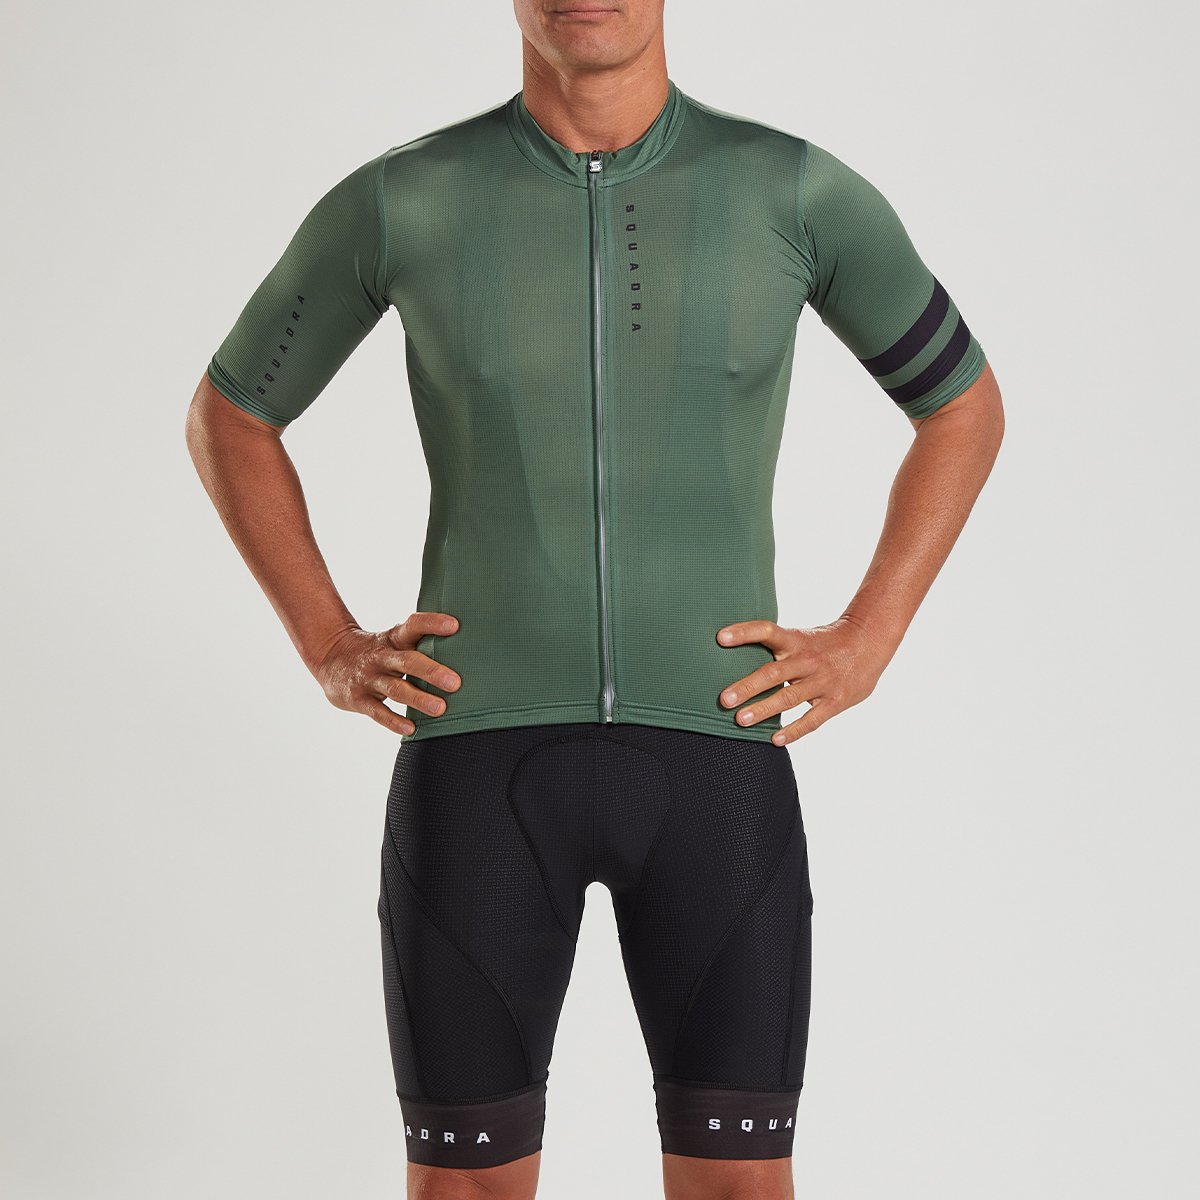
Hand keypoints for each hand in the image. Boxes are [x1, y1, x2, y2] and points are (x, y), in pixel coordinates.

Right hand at [311, 612, 460, 735]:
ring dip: (418, 699)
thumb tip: (468, 650)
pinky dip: (394, 721)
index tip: (454, 626)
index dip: (432, 623)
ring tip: (440, 709)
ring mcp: (369, 678)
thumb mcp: (395, 641)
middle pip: (408, 661)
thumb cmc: (379, 652)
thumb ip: (422, 643)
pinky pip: (378, 712)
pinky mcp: (358, 698)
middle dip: (432, 671)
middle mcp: (382, 656)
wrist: (330, 658)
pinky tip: (412, 729)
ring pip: (395, 689)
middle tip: (456, 683)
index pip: (413, 625)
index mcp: (394, 638)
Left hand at [716, 615, 895, 745]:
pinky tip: (775, 740)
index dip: (744, 633)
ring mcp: (822, 681)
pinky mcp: (836, 701)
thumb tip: (734, 656)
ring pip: (789, 698)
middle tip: (724, 700)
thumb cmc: (825, 643)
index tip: (721, 638)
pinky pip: (812, 719)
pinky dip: (794, 730)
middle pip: (773, 673)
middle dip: (747, 687)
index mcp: (796, 640)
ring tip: (741, 721)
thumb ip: (777, 648)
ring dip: (764, 710)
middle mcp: (807, 660)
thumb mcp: (802, 637)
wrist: (869, 643)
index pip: (767, 631)